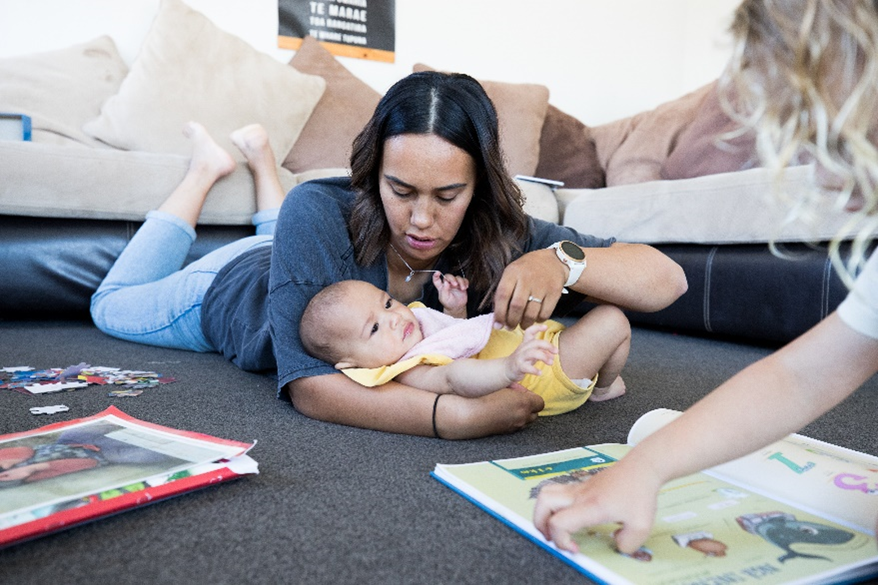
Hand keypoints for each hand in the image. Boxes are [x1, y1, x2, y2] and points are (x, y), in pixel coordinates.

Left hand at [434, 272, 468, 317]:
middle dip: (452, 279)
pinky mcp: (461, 284)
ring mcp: (455, 283)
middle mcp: (447, 284)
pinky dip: (465, 282)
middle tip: (455, 284)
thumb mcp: (444, 298)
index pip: (436, 280)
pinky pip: (464, 280)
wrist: (457, 307)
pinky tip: (465, 287)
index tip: (437, 272)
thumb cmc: (449, 303)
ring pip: (457, 277)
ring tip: (462, 288)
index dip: (436, 275)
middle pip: (448, 276)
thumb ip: (444, 290)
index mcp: (441, 287)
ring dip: (461, 282)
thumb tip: (445, 282)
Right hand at [438, 383, 543, 438]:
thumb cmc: (484, 397)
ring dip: (522, 414)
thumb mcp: (503, 387)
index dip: (533, 397)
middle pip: (536, 413)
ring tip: (509, 407)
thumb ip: (516, 389)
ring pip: (526, 421)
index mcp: (524, 403)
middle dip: (530, 407)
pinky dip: (514, 420)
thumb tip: (521, 391)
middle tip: (518, 399)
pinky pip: (517, 426)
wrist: (470, 415)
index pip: (540, 402)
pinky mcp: (506, 432)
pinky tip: (502, 414)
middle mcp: (522, 417)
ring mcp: (515, 426)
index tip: (523, 393)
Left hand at [493, 249, 566, 329]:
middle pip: (517, 306)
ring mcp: (542, 285)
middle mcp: (527, 278)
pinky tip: (535, 319)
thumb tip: (497, 315)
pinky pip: (545, 313)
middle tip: (510, 327)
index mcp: (513, 273)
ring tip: (522, 325)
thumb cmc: (527, 269)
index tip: (498, 324)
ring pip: (531, 313)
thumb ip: (504, 290)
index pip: (503, 295)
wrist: (553, 260)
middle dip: (511, 321)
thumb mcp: (512, 273)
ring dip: (525, 324)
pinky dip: (538, 320)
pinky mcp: (555, 292)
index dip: (499, 313)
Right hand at [504, 324, 555, 381]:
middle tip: (556, 351)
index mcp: (525, 343)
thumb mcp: (531, 353)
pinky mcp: (519, 367)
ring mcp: (520, 357)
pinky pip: (527, 367)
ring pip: (532, 353)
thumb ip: (542, 352)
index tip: (546, 327)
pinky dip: (534, 370)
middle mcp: (523, 348)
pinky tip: (540, 373)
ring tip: (551, 363)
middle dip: (547, 345)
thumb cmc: (522, 360)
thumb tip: (553, 354)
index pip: (529, 332)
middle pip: (535, 342)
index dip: (537, 328)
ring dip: (543, 357)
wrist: (506, 370)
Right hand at [532, 458, 660, 554]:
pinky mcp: (581, 486)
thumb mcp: (641, 526)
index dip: (561, 541)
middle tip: (551, 537)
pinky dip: (555, 506)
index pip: (558, 523)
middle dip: (540, 524)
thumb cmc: (639, 491)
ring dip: (543, 512)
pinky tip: (570, 517)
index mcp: (590, 506)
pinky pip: (557, 493)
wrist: (642, 468)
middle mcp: (579, 496)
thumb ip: (627, 544)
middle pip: (542, 503)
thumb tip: (616, 545)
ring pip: (545, 494)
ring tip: (553, 527)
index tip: (574, 548)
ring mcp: (578, 489)